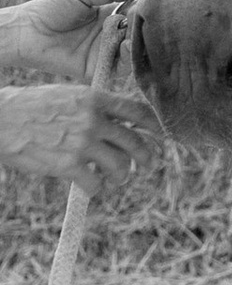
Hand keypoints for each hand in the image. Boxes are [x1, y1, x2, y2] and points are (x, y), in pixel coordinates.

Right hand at [0, 84, 163, 197]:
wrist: (1, 119)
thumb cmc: (29, 107)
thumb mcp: (66, 95)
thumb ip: (92, 106)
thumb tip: (116, 120)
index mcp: (93, 98)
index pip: (137, 111)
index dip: (156, 125)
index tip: (162, 134)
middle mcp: (93, 119)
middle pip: (135, 142)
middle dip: (146, 157)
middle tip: (147, 164)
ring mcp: (82, 143)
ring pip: (120, 166)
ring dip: (121, 176)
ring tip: (115, 179)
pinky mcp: (69, 165)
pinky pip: (95, 183)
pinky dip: (96, 189)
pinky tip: (91, 187)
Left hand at [3, 0, 143, 86]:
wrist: (26, 32)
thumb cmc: (50, 8)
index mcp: (110, 14)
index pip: (136, 10)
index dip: (146, 5)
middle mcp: (112, 34)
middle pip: (139, 31)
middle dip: (146, 24)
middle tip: (151, 16)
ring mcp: (107, 52)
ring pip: (134, 50)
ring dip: (140, 41)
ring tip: (137, 31)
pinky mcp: (100, 68)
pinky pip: (121, 67)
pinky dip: (128, 58)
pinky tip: (127, 45)